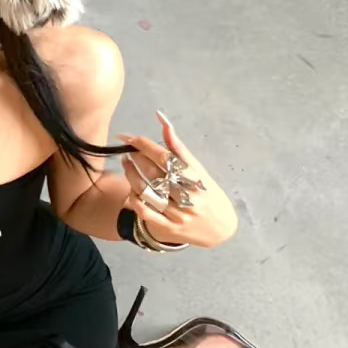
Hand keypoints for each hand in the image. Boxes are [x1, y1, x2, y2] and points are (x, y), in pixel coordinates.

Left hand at [118, 111, 237, 248]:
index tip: (129, 137)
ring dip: (131, 176)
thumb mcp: (198, 170)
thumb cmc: (209, 194)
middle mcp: (187, 196)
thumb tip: (162, 119)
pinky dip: (135, 200)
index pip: (165, 158)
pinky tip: (131, 189)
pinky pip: (146, 213)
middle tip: (126, 148)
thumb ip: (177, 147)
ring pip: (147, 193)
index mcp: (195, 178)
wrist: (221, 228)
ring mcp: (178, 214)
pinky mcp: (169, 228)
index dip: (144, 145)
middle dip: (136, 158)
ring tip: (126, 163)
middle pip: (154, 173)